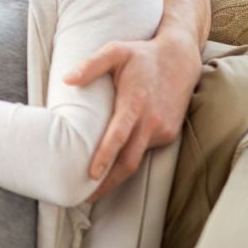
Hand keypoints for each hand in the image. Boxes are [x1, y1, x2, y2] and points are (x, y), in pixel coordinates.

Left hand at [65, 31, 200, 201]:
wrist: (180, 58)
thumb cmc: (141, 54)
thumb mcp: (115, 51)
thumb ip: (91, 65)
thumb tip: (67, 80)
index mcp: (135, 103)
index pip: (119, 137)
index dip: (105, 157)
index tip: (91, 175)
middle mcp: (151, 121)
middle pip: (128, 161)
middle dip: (107, 182)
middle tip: (84, 197)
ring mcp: (162, 130)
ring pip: (137, 158)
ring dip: (117, 175)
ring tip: (94, 187)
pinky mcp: (169, 133)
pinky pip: (146, 149)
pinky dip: (130, 158)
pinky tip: (114, 164)